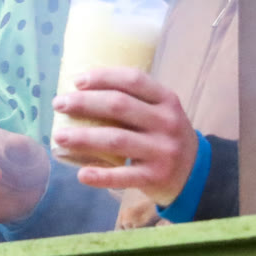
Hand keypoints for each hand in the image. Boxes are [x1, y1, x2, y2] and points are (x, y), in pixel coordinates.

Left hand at [50, 66, 196, 204]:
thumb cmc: (164, 135)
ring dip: (83, 137)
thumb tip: (80, 90)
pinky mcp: (155, 177)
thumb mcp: (160, 112)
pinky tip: (80, 174)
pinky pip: (123, 176)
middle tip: (58, 104)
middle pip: (119, 106)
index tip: (76, 81)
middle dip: (84, 103)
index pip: (134, 80)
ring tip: (59, 136)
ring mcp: (162, 151)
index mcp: (167, 100)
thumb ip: (134, 101)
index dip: (103, 77)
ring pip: (116, 140)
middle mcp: (167, 123)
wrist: (196, 173)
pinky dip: (101, 176)